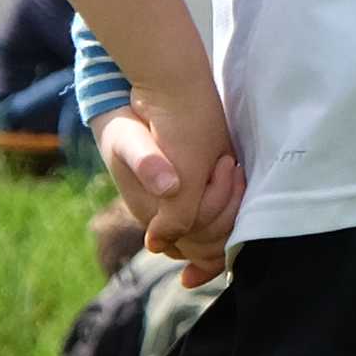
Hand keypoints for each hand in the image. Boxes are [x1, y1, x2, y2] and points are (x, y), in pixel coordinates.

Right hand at [101, 99, 246, 286]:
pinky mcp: (183, 203)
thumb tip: (168, 188)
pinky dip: (229, 205)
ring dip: (231, 203)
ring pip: (213, 237)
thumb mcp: (130, 139)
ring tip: (230, 163)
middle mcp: (163, 222)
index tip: (223, 162)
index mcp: (151, 214)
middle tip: (229, 161)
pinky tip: (231, 173)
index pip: (195, 239)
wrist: (123, 112)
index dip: (219, 209)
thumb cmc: (126, 125)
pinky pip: (212, 226)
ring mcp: (173, 215)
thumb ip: (145, 163)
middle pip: (208, 243)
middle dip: (228, 205)